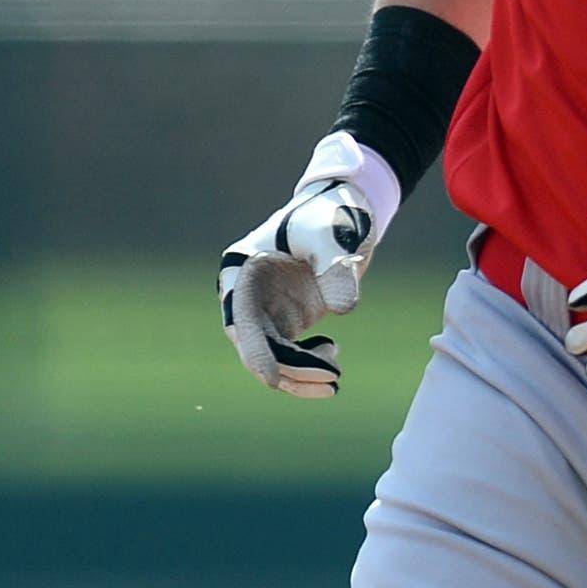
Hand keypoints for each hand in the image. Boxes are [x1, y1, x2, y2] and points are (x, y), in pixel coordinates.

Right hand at [218, 133, 389, 398]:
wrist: (345, 208)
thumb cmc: (330, 213)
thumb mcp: (332, 234)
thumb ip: (335, 267)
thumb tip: (344, 308)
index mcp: (244, 268)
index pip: (242, 317)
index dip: (254, 350)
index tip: (271, 378)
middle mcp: (248, 293)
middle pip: (257, 345)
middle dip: (290, 369)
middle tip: (330, 379)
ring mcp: (266, 309)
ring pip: (274, 356)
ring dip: (301, 374)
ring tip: (335, 378)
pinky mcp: (286, 319)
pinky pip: (290, 354)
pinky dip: (310, 363)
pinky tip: (332, 352)